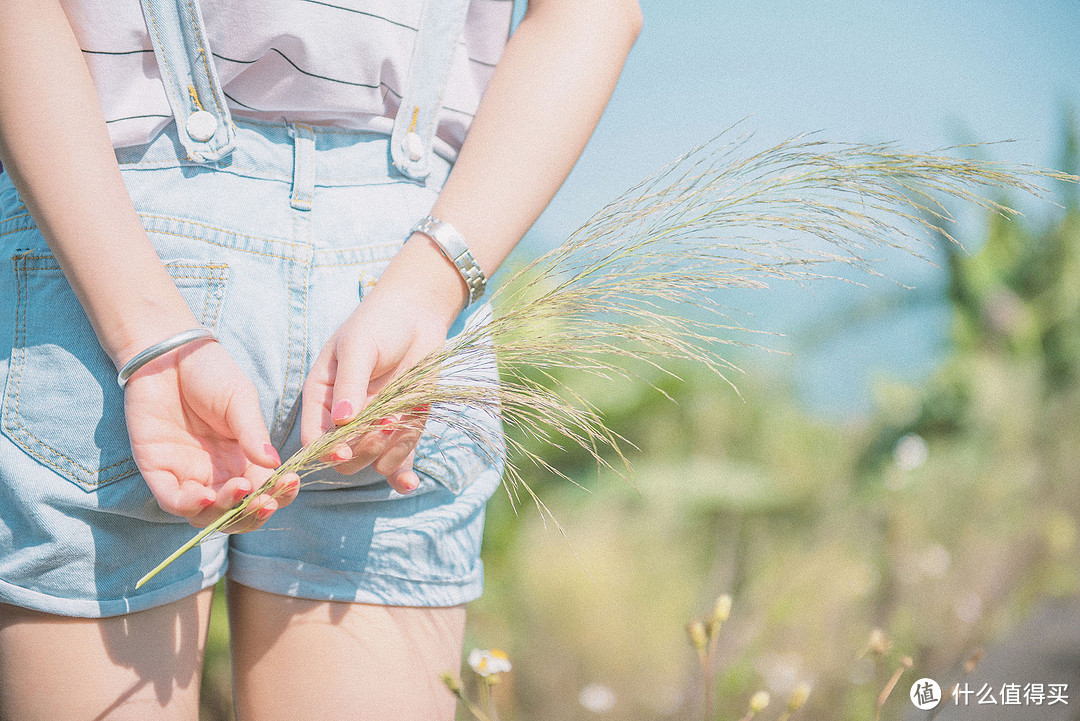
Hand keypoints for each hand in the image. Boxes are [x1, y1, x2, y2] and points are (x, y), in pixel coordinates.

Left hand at [123, 338, 298, 530]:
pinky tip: (207, 497)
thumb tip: (274, 465)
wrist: (168, 353)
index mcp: (242, 458)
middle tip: (266, 500)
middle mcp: (216, 472)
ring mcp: (186, 473)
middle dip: (254, 513)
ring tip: (241, 492)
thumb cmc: (209, 373)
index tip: (289, 483)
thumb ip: (253, 433)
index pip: (264, 489)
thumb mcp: (241, 400)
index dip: (278, 493)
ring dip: (226, 513)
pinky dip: (190, 506)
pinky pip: (173, 500)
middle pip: (237, 512)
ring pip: (207, 515)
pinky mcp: (157, 469)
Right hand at [300, 240, 465, 493]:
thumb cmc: (379, 323)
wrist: (418, 315)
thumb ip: (350, 383)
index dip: (326, 450)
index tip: (344, 451)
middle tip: (384, 422)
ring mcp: (375, 426)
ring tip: (402, 417)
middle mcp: (345, 419)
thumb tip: (342, 420)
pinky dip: (405, 472)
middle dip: (364, 448)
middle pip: (345, 459)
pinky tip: (411, 482)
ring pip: (374, 461)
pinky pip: (399, 460)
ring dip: (389, 450)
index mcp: (322, 397)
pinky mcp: (402, 429)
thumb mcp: (359, 347)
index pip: (314, 438)